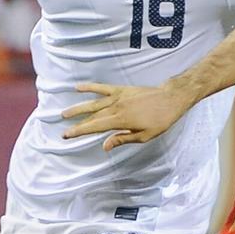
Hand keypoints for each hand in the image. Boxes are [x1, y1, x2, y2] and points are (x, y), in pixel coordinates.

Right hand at [61, 81, 186, 150]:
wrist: (171, 99)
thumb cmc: (160, 120)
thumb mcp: (144, 136)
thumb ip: (122, 139)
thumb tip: (105, 146)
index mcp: (121, 121)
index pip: (95, 127)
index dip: (79, 131)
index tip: (67, 135)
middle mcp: (116, 107)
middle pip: (92, 116)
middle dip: (76, 123)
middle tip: (63, 129)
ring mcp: (118, 97)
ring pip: (93, 103)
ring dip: (78, 108)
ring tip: (64, 113)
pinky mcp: (121, 89)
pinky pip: (102, 88)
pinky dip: (89, 87)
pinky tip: (77, 87)